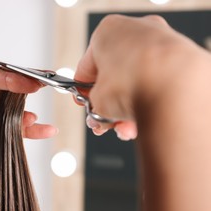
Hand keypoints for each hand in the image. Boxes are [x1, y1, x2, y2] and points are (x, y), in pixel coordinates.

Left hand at [0, 53, 56, 165]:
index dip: (9, 76)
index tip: (22, 80)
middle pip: (5, 88)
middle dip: (24, 88)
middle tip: (38, 88)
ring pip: (9, 109)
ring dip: (25, 112)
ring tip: (34, 117)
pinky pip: (6, 128)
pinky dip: (24, 129)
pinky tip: (37, 128)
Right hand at [75, 15, 194, 139]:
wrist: (176, 90)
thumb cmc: (134, 85)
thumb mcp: (97, 100)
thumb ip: (95, 103)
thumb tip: (100, 112)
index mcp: (108, 31)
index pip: (87, 66)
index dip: (84, 90)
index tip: (86, 103)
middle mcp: (135, 30)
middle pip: (114, 73)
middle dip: (109, 101)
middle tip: (104, 120)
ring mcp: (160, 41)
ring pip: (136, 79)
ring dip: (127, 106)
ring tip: (123, 128)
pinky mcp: (179, 56)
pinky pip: (156, 81)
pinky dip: (148, 101)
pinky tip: (140, 122)